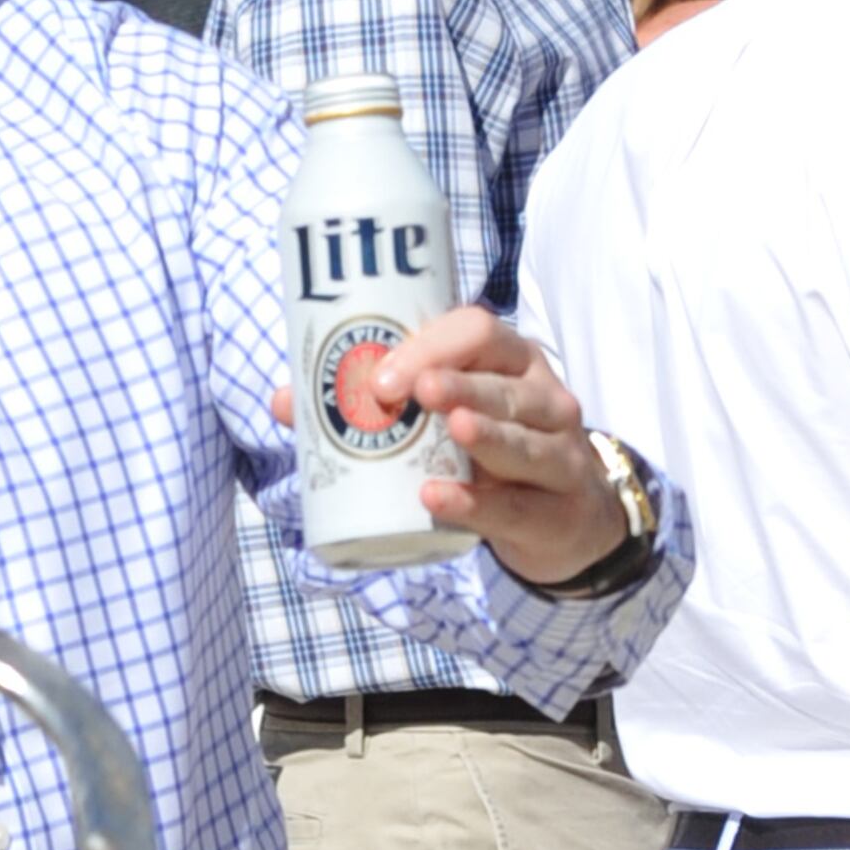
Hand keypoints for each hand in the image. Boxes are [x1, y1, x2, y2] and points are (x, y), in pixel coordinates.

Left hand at [337, 309, 627, 580]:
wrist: (563, 518)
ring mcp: (559, 453)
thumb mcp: (445, 422)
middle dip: (455, 382)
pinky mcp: (557, 509)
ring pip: (522, 439)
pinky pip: (514, 505)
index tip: (380, 376)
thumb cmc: (487, 453)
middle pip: (502, 381)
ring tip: (447, 425)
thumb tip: (286, 400)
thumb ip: (374, 409)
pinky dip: (476, 503)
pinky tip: (437, 497)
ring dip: (484, 432)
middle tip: (404, 392)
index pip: (478, 331)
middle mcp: (543, 397)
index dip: (430, 346)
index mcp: (509, 360)